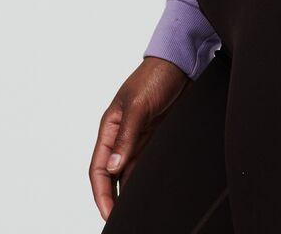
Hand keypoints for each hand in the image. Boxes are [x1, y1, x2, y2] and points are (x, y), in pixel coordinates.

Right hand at [89, 56, 189, 220]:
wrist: (181, 63)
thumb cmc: (154, 75)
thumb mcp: (138, 105)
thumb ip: (125, 136)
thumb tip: (113, 167)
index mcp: (109, 126)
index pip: (99, 167)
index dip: (101, 192)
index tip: (107, 213)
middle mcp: (121, 134)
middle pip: (112, 174)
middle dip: (112, 197)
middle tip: (118, 218)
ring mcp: (138, 136)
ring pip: (128, 171)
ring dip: (128, 189)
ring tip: (131, 208)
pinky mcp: (155, 136)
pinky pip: (145, 162)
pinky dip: (143, 177)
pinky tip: (146, 188)